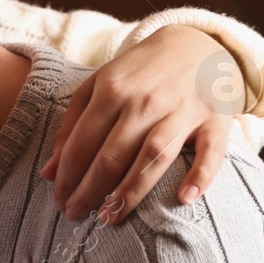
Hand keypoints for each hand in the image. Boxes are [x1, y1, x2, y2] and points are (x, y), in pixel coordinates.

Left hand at [41, 24, 243, 223]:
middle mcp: (145, 101)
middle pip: (111, 156)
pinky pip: (210, 151)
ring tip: (108, 218)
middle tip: (74, 215)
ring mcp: (182, 110)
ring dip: (129, 193)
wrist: (195, 44)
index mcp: (111, 91)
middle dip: (88, 192)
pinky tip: (185, 199)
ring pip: (152, 158)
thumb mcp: (97, 87)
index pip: (81, 144)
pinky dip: (201, 174)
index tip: (58, 201)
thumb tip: (48, 173)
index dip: (66, 178)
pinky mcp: (214, 120)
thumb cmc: (138, 74)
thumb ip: (70, 128)